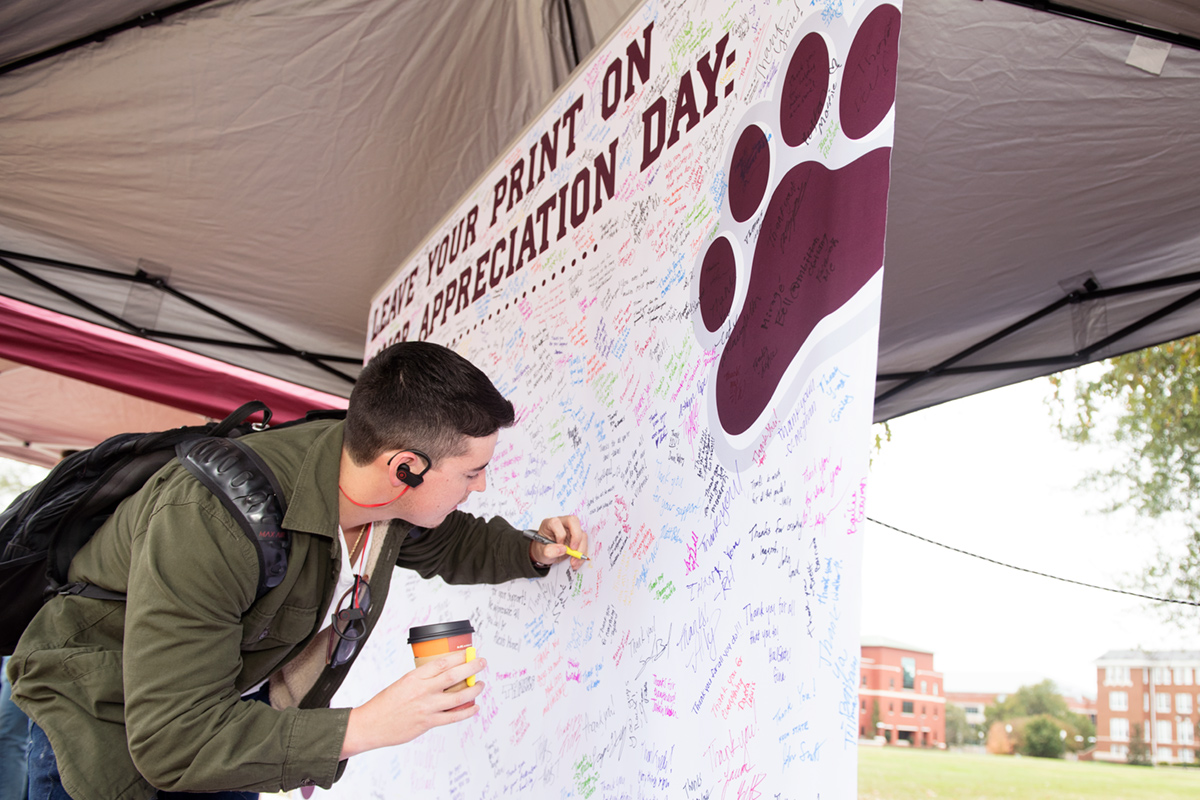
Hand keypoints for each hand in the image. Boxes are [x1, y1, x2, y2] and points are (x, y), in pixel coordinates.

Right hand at [340, 650, 485, 758]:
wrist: (370, 725)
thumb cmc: (384, 705)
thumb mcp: (402, 683)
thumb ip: (421, 680)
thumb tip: (442, 677)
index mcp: (414, 677)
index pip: (442, 662)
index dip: (458, 657)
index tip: (468, 654)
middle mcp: (422, 691)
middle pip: (454, 676)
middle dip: (471, 667)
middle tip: (481, 662)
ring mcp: (427, 707)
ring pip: (458, 697)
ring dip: (473, 690)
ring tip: (481, 685)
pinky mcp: (428, 723)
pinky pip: (453, 717)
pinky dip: (467, 712)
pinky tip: (474, 707)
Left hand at [529, 514, 588, 569]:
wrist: (546, 554)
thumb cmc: (542, 549)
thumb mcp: (541, 553)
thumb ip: (549, 551)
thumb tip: (563, 549)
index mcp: (549, 524)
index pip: (556, 522)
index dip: (560, 534)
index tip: (560, 545)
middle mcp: (561, 524)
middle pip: (573, 520)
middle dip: (576, 536)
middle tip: (573, 550)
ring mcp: (570, 530)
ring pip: (582, 533)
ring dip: (580, 549)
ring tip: (573, 562)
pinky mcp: (576, 537)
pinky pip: (584, 543)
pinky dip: (582, 553)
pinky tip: (576, 562)